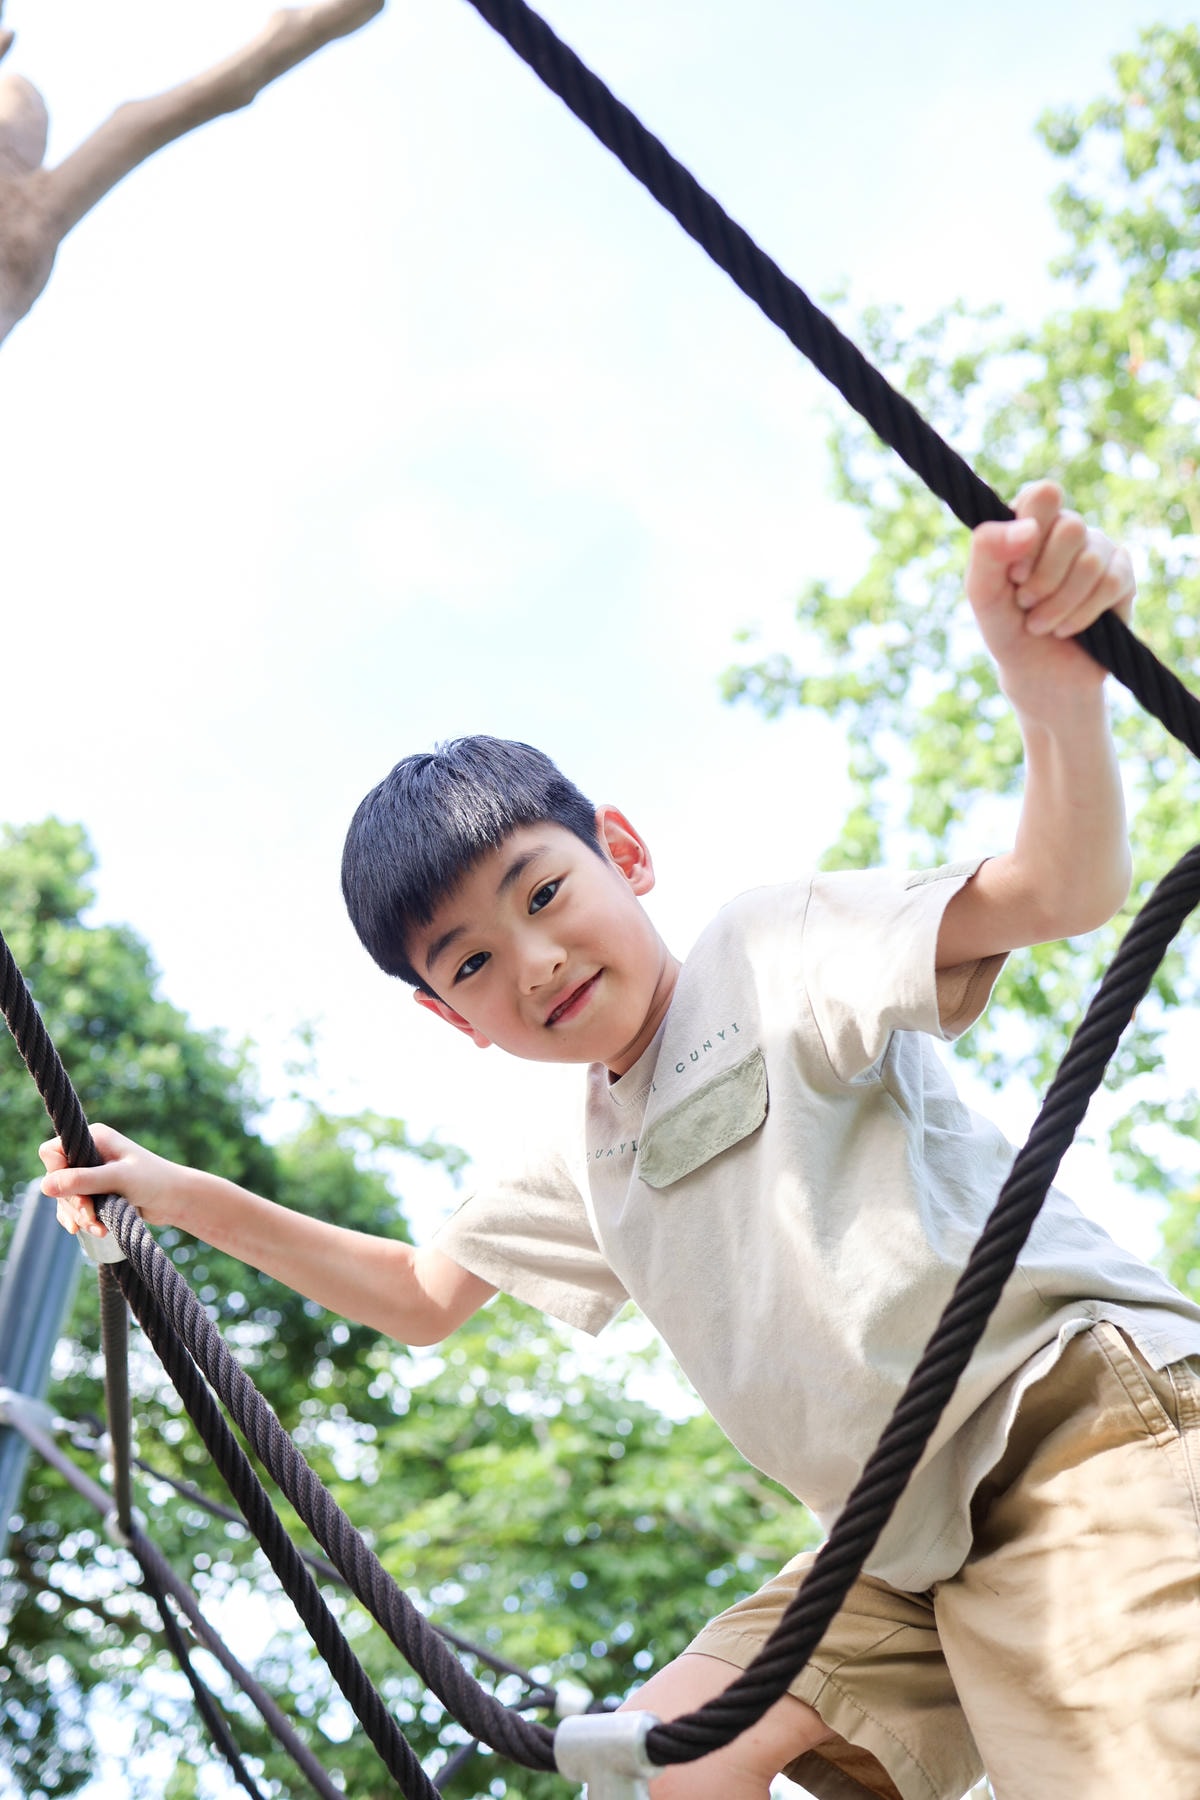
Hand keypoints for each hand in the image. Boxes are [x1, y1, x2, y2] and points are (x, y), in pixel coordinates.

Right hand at [40, 1124, 183, 1238]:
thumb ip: (82, 1180)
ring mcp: (91, 1174)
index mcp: (93, 1138)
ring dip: (78, 1215)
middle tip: (90, 1217)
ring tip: (98, 1229)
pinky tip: (86, 1230)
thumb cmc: (153, 1181)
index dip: (56, 1174)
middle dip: (73, 1203)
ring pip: (65, 1198)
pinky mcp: (96, 1193)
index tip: (75, 1193)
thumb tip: (44, 1187)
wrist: (177, 1199)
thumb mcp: (117, 1178)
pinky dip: (80, 1220)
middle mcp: (89, 1153)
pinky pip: (74, 1208)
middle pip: (57, 1180)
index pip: (52, 1153)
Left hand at [965, 481, 1134, 714]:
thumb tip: (1027, 527)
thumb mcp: (983, 594)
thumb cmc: (1007, 628)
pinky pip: (1112, 583)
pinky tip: (1067, 629)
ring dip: (1060, 602)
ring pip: (1091, 559)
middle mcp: (1067, 528)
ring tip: (1040, 624)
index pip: (1043, 494)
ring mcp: (1098, 548)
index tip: (1014, 574)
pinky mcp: (1122, 575)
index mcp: (1030, 522)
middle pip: (1070, 526)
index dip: (1030, 531)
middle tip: (1025, 603)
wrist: (1039, 675)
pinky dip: (1082, 613)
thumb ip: (987, 552)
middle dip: (1044, 577)